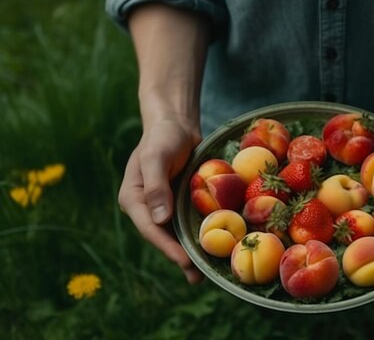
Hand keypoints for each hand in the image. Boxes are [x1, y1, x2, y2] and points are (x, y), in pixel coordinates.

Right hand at [118, 118, 203, 282]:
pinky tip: (211, 249)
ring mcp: (162, 207)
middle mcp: (146, 207)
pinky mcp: (177, 203)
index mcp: (133, 199)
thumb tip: (159, 219)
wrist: (175, 124)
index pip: (150, 228)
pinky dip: (196, 236)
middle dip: (179, 257)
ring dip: (188, 252)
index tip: (184, 261)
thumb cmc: (163, 136)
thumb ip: (156, 186)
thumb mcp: (157, 156)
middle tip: (198, 277)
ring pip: (175, 234)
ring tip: (204, 274)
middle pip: (162, 237)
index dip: (167, 247)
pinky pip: (186, 223)